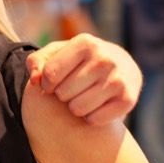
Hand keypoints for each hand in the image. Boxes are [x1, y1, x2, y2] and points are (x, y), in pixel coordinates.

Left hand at [26, 34, 141, 124]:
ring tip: (82, 97)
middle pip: (63, 93)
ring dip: (75, 107)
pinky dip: (91, 118)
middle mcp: (104, 59)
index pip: (50, 74)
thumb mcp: (58, 53)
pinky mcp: (128, 99)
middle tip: (72, 90)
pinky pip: (95, 120)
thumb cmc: (80, 61)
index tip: (51, 85)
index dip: (46, 84)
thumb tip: (35, 80)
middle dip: (62, 95)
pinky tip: (96, 106)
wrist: (123, 67)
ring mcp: (118, 79)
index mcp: (85, 43)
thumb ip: (37, 62)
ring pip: (78, 108)